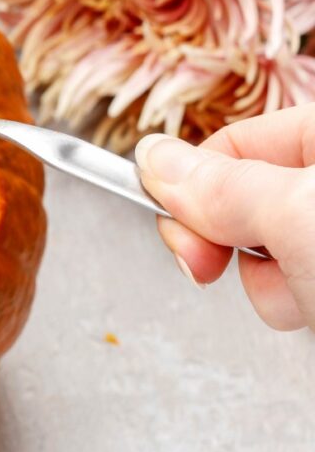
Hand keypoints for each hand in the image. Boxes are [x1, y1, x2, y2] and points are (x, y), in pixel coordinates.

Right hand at [135, 103, 314, 331]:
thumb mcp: (295, 215)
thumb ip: (220, 185)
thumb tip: (152, 156)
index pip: (235, 142)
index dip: (194, 183)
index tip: (174, 220)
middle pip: (240, 197)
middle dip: (223, 239)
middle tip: (212, 263)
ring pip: (263, 247)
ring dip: (263, 282)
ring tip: (300, 295)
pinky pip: (291, 280)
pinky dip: (290, 302)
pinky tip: (312, 309)